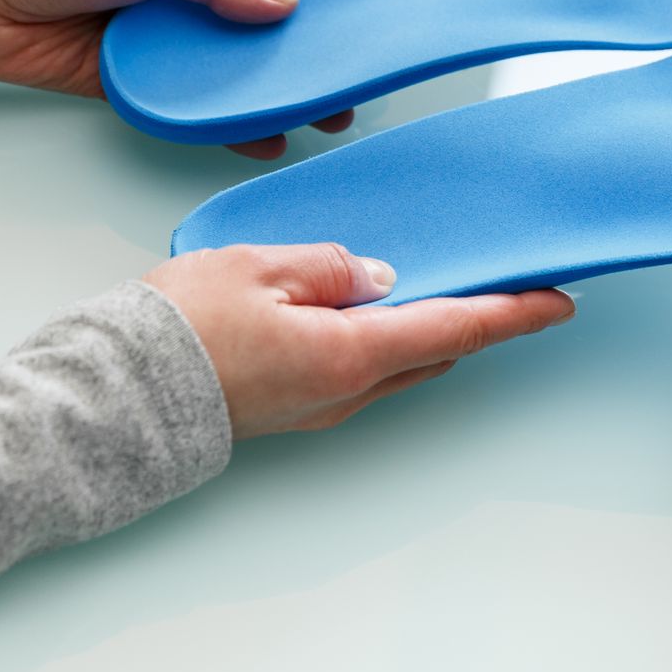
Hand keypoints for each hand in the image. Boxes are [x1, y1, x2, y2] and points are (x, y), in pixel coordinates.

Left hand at [0, 0, 352, 158]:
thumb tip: (282, 2)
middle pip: (270, 16)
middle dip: (312, 43)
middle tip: (353, 70)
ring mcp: (173, 37)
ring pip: (240, 65)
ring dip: (278, 89)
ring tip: (324, 112)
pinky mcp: (147, 81)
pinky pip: (200, 105)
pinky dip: (232, 124)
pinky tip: (265, 137)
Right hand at [146, 243, 574, 436]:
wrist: (113, 396)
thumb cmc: (177, 329)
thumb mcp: (259, 266)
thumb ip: (329, 265)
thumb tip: (374, 272)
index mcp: (351, 353)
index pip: (458, 327)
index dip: (513, 313)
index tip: (559, 299)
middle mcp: (347, 391)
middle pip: (436, 348)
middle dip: (478, 318)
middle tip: (508, 282)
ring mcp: (320, 405)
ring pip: (399, 362)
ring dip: (431, 328)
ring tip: (448, 285)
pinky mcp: (293, 406)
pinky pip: (360, 369)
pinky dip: (386, 338)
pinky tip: (373, 307)